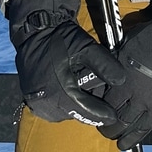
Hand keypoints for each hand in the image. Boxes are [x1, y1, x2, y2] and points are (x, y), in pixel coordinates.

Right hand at [8, 0, 124, 125]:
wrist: (34, 34)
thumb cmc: (60, 40)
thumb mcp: (86, 48)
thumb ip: (104, 64)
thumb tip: (120, 81)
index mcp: (60, 92)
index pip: (86, 111)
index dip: (101, 115)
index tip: (113, 117)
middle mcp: (47, 104)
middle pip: (75, 113)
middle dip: (89, 108)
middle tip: (100, 99)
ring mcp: (37, 105)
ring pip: (64, 113)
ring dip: (75, 106)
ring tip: (84, 92)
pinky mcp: (31, 102)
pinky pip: (52, 110)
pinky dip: (63, 104)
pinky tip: (70, 92)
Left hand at [98, 17, 151, 149]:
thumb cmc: (151, 36)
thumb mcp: (125, 44)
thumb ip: (114, 61)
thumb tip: (105, 68)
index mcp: (118, 75)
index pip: (100, 99)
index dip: (95, 106)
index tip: (94, 108)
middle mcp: (129, 91)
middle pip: (110, 115)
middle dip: (104, 124)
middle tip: (102, 125)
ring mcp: (145, 101)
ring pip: (125, 125)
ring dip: (116, 133)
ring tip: (113, 136)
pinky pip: (144, 127)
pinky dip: (134, 138)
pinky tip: (126, 145)